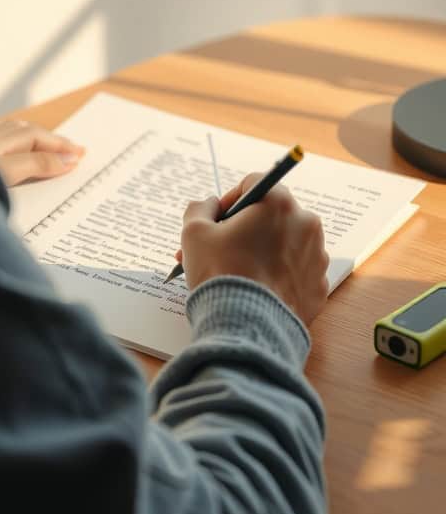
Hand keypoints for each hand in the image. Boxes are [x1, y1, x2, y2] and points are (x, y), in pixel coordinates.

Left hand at [0, 119, 84, 186]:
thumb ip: (32, 167)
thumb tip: (64, 161)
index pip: (31, 149)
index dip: (56, 155)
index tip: (77, 160)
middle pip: (22, 133)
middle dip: (51, 140)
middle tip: (75, 149)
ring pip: (7, 128)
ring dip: (34, 133)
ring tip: (53, 142)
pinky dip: (14, 133)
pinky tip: (19, 139)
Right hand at [176, 174, 328, 325]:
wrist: (246, 328)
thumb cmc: (221, 274)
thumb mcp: (194, 233)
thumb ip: (200, 209)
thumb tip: (208, 205)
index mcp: (279, 203)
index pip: (254, 184)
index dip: (230, 199)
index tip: (216, 220)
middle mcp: (306, 224)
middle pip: (270, 216)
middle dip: (242, 229)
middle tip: (218, 249)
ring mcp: (316, 257)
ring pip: (283, 244)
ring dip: (259, 251)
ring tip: (232, 273)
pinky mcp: (318, 286)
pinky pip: (294, 272)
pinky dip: (277, 275)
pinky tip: (255, 289)